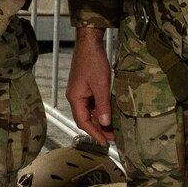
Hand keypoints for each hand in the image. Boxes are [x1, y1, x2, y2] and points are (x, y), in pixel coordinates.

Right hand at [67, 27, 114, 144]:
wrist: (89, 44)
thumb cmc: (93, 62)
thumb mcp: (101, 85)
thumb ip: (103, 105)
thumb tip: (105, 122)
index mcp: (75, 98)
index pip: (83, 122)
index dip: (94, 134)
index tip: (105, 142)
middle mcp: (75, 97)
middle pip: (84, 119)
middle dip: (98, 129)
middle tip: (112, 137)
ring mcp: (79, 93)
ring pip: (88, 112)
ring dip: (99, 120)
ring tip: (112, 128)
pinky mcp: (84, 88)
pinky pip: (91, 104)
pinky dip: (99, 111)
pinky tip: (108, 114)